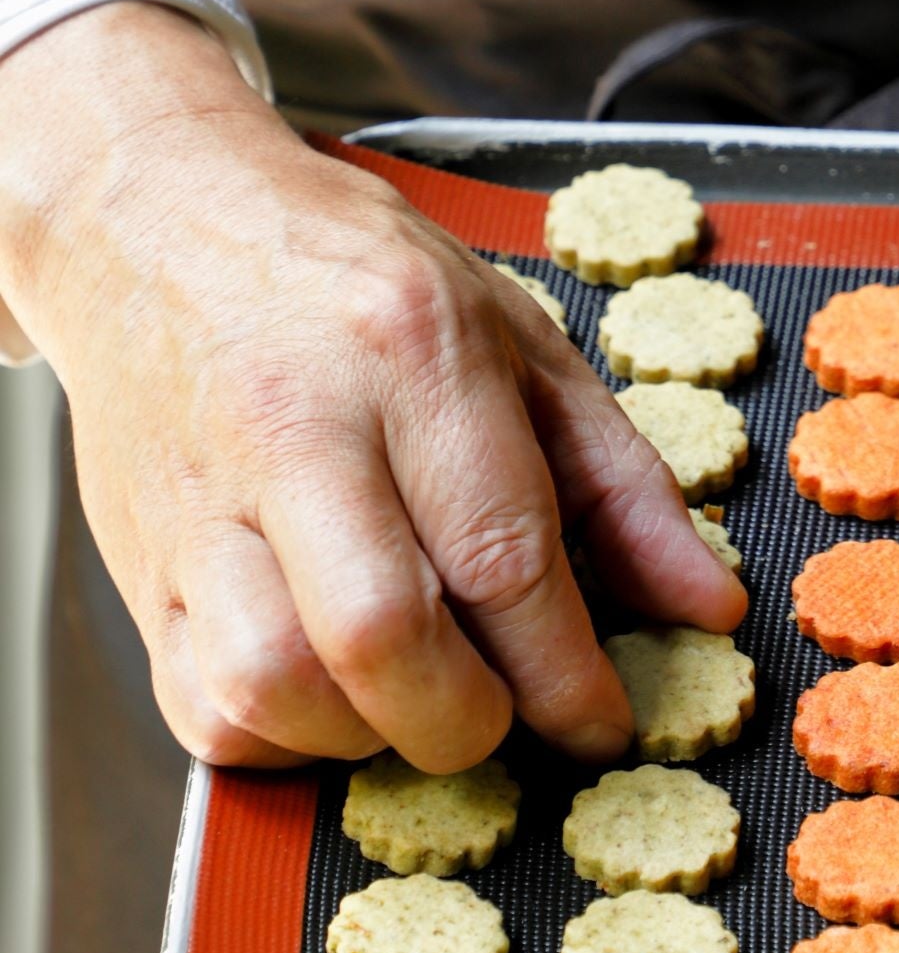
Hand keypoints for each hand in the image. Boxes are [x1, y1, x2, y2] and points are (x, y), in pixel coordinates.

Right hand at [0, 3, 744, 770]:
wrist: (155, 218)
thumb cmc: (352, 281)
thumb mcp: (521, 343)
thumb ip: (623, 486)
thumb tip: (708, 606)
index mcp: (414, 355)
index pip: (501, 555)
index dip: (565, 672)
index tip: (602, 723)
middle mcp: (296, 426)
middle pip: (378, 636)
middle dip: (462, 721)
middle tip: (499, 717)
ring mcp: (197, 498)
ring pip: (271, 685)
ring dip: (364, 735)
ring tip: (407, 697)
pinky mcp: (136, 560)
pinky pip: (199, 704)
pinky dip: (278, 734)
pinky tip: (327, 692)